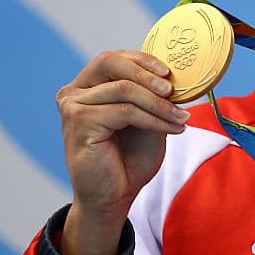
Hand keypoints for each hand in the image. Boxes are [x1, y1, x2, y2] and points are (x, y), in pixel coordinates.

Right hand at [55, 50, 188, 254]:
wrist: (115, 196)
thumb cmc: (129, 158)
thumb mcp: (147, 118)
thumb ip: (151, 95)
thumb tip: (173, 75)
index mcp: (87, 86)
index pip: (113, 59)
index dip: (143, 60)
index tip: (170, 73)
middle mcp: (74, 92)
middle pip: (111, 63)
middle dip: (147, 73)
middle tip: (172, 90)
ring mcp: (73, 106)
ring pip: (125, 90)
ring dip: (159, 104)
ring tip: (181, 118)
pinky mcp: (80, 123)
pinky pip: (125, 111)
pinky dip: (154, 119)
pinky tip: (172, 129)